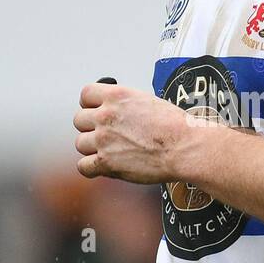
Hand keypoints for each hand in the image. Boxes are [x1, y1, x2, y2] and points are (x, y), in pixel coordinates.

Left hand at [73, 82, 191, 181]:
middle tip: (107, 134)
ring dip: (92, 148)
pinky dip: (91, 168)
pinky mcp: (105, 162)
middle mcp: (105, 115)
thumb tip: (116, 112)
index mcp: (116, 96)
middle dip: (91, 127)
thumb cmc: (174, 126)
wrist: (184, 147)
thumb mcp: (147, 101)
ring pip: (80, 143)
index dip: (91, 104)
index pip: (86, 94)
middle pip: (79, 120)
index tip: (97, 111)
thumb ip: (125, 105)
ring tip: (110, 151)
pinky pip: (83, 166)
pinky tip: (103, 166)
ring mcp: (103, 139)